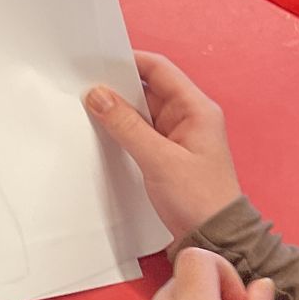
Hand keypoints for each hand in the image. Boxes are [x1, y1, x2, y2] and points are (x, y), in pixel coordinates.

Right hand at [84, 51, 242, 241]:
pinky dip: (121, 128)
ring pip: (141, 110)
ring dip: (117, 109)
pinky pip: (140, 130)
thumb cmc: (199, 198)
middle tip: (83, 84)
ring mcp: (177, 135)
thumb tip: (97, 95)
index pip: (159, 69)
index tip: (97, 61)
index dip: (129, 61)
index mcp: (196, 109)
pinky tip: (101, 131)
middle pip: (147, 88)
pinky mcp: (166, 153)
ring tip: (86, 106)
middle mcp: (188, 116)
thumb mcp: (159, 160)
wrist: (215, 238)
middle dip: (117, 85)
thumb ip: (126, 125)